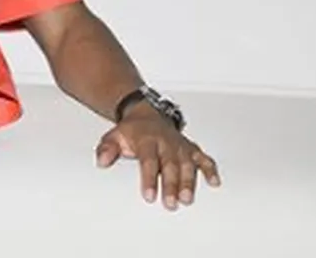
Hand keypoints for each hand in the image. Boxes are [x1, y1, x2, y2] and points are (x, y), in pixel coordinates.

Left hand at [95, 106, 220, 210]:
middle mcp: (166, 142)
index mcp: (147, 140)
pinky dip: (210, 169)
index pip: (149, 161)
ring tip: (188, 199)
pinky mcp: (191, 148)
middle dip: (171, 185)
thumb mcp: (113, 136)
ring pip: (187, 164)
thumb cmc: (131, 131)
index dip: (149, 179)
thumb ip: (106, 149)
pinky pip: (203, 158)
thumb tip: (101, 161)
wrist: (145, 114)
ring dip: (189, 182)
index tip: (149, 196)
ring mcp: (180, 146)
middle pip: (170, 165)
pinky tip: (214, 182)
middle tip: (171, 203)